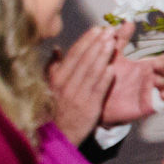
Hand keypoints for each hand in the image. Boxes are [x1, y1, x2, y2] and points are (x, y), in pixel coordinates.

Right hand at [48, 27, 119, 143]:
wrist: (57, 134)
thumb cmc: (55, 107)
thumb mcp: (50, 86)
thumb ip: (53, 68)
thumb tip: (57, 49)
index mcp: (57, 78)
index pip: (73, 54)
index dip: (86, 41)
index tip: (97, 29)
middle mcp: (66, 84)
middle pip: (84, 60)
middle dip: (97, 43)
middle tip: (109, 31)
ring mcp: (77, 96)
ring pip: (92, 72)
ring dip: (102, 56)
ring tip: (112, 43)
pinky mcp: (88, 108)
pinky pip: (97, 91)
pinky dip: (104, 79)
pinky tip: (112, 69)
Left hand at [101, 27, 163, 125]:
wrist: (94, 99)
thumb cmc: (105, 76)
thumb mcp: (112, 55)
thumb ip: (120, 40)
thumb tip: (128, 21)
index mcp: (146, 65)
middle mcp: (152, 78)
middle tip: (159, 64)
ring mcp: (151, 92)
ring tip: (156, 79)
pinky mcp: (147, 105)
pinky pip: (161, 103)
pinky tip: (161, 95)